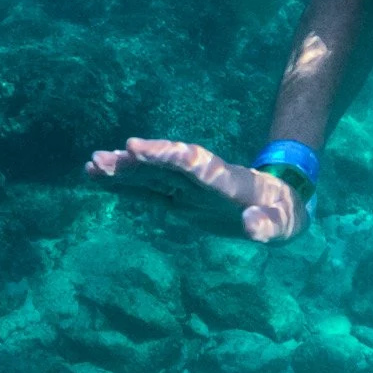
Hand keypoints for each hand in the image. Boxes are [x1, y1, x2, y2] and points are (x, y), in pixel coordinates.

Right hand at [85, 137, 302, 241]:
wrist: (275, 204)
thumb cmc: (281, 214)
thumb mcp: (282, 223)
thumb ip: (266, 224)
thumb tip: (250, 225)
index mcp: (224, 179)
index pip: (191, 163)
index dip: (165, 155)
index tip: (136, 147)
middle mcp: (200, 178)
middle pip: (163, 166)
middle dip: (133, 162)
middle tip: (100, 159)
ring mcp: (187, 187)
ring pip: (150, 176)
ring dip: (122, 171)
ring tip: (90, 166)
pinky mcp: (178, 199)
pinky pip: (148, 191)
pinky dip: (125, 187)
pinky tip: (100, 181)